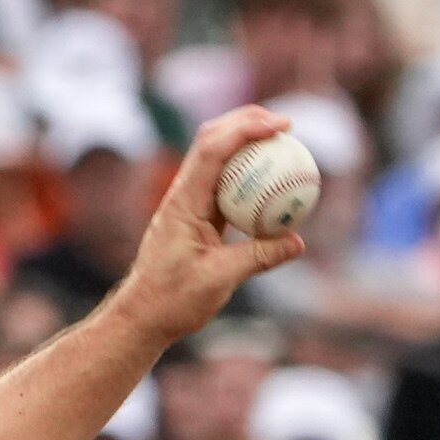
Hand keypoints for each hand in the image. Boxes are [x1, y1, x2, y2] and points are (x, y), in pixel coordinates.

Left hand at [113, 107, 311, 350]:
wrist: (142, 317)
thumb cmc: (172, 301)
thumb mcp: (219, 280)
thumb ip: (259, 257)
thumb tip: (297, 241)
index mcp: (183, 204)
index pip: (212, 151)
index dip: (246, 129)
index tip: (280, 125)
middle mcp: (182, 197)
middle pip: (212, 141)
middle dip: (246, 122)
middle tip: (284, 125)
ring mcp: (188, 205)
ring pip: (217, 159)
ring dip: (246, 143)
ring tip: (281, 142)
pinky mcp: (196, 217)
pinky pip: (224, 186)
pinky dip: (247, 176)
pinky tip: (272, 181)